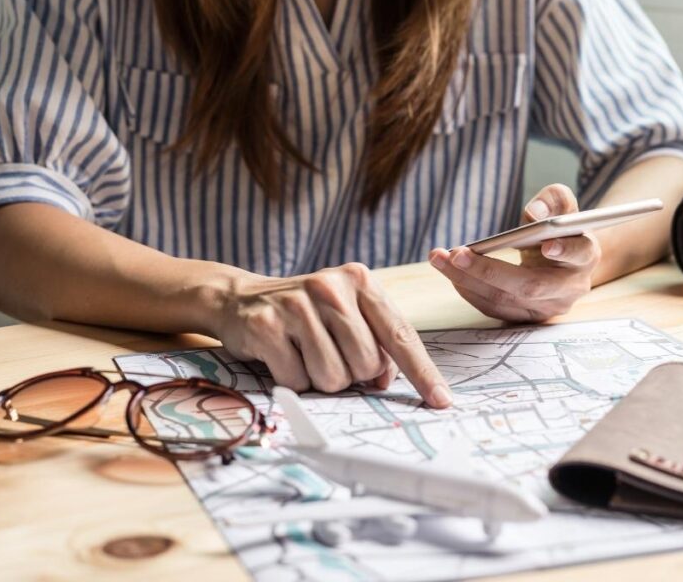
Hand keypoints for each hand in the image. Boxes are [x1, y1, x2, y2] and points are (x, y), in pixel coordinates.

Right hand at [210, 263, 451, 407]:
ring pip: (334, 377)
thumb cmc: (307, 313)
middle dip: (353, 374)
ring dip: (321, 379)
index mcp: (360, 281)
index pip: (400, 334)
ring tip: (305, 353)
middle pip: (367, 364)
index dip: (423, 372)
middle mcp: (331, 288)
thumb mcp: (347, 313)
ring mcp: (297, 305)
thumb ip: (376, 340)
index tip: (441, 400)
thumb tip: (387, 380)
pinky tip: (283, 356)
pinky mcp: (267, 325)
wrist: (241, 298)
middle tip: (330, 354)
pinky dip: (293, 380)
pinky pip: (297, 381)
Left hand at [428, 184, 600, 321]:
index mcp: (585, 255)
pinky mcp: (526, 318)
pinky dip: (468, 289)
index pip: (579, 253)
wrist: (562, 263)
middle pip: (530, 286)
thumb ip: (554, 200)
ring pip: (505, 300)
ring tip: (440, 258)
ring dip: (467, 280)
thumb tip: (535, 212)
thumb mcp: (562, 207)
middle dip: (490, 270)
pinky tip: (450, 270)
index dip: (565, 250)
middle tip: (457, 254)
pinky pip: (493, 308)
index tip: (547, 245)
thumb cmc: (559, 228)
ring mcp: (548, 308)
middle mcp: (570, 288)